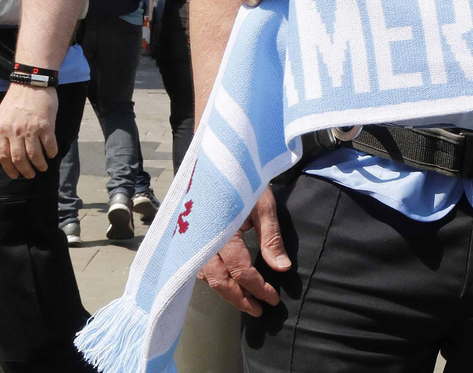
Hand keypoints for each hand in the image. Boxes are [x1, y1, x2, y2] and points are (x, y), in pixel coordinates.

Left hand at [0, 83, 57, 178]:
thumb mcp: (3, 114)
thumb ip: (5, 130)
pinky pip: (49, 144)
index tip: (15, 175)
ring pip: (34, 154)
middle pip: (19, 158)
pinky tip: (52, 155)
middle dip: (25, 170)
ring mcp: (31, 130)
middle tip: (30, 175)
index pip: (3, 155)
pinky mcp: (46, 126)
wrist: (32, 83)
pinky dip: (51, 152)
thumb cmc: (17, 97)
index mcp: (2, 130)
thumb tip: (9, 146)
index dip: (9, 168)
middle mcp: (15, 132)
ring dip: (39, 164)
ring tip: (43, 168)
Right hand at [199, 189, 288, 314]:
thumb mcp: (263, 205)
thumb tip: (282, 268)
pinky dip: (214, 280)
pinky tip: (227, 284)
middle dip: (240, 299)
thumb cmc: (243, 180)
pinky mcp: (191, 240)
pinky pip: (199, 267)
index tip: (272, 299)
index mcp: (222, 231)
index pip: (241, 270)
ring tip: (247, 303)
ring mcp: (194, 241)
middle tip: (259, 310)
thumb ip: (271, 238)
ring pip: (207, 278)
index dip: (257, 287)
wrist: (219, 161)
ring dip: (227, 293)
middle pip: (220, 281)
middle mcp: (203, 240)